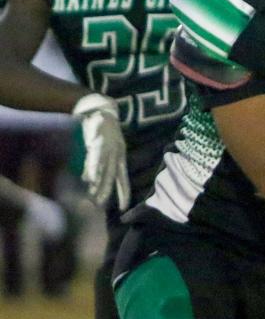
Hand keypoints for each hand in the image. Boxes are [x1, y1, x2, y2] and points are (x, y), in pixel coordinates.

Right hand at [73, 93, 129, 210]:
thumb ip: (105, 163)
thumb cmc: (106, 132)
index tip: (123, 208)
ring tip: (92, 195)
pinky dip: (91, 168)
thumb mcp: (112, 147)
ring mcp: (107, 148)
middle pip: (111, 177)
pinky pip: (94, 157)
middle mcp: (115, 155)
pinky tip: (87, 178)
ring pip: (103, 169)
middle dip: (105, 191)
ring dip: (97, 183)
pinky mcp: (97, 141)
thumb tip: (91, 180)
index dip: (124, 193)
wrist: (103, 110)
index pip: (123, 179)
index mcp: (120, 157)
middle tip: (99, 205)